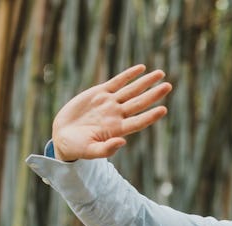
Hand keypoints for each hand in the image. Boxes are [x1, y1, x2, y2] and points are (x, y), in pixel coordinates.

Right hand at [51, 64, 171, 160]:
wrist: (63, 136)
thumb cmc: (77, 147)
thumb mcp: (89, 151)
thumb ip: (106, 150)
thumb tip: (122, 142)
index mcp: (117, 130)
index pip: (138, 122)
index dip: (151, 116)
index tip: (163, 109)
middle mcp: (117, 115)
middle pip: (139, 103)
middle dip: (154, 94)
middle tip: (168, 86)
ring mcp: (109, 103)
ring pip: (132, 90)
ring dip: (146, 82)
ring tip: (161, 74)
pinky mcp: (99, 93)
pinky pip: (117, 81)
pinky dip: (129, 75)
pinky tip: (141, 68)